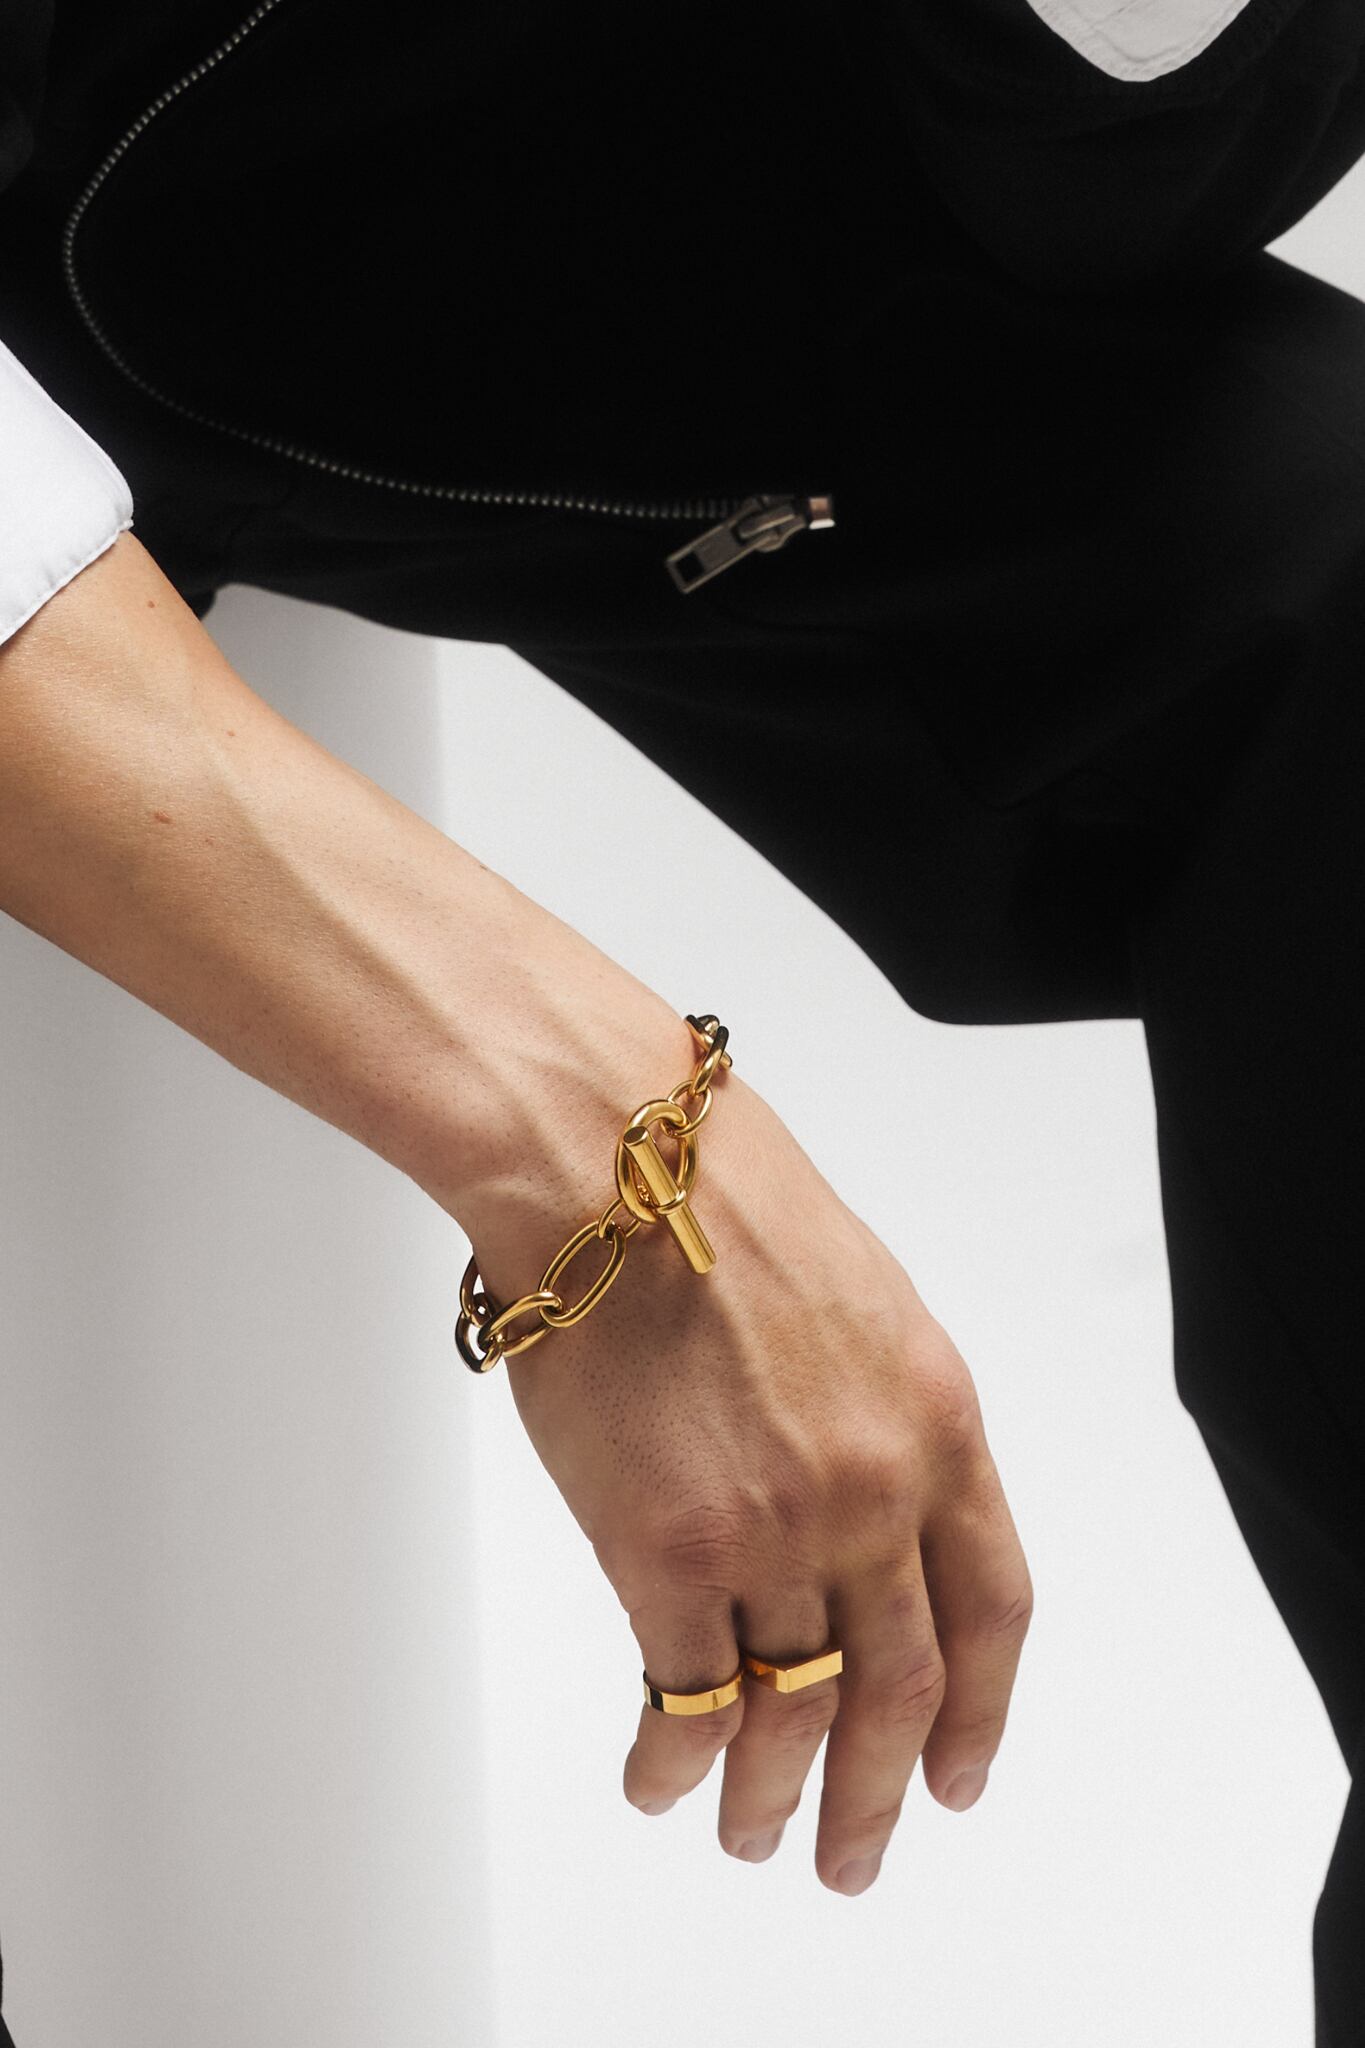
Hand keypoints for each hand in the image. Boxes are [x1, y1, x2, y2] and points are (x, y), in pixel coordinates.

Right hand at [462, 1034, 1032, 1894]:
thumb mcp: (865, 1309)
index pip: (994, 1608)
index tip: (963, 1773)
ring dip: (773, 1794)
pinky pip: (687, 1694)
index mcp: (941, 1425)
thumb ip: (886, 1426)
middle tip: (857, 1854)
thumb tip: (870, 1526)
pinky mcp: (668, 1549)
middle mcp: (875, 1493)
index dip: (981, 1710)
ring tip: (758, 1838)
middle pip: (902, 1687)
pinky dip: (676, 1758)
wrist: (611, 1170)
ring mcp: (777, 1529)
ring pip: (793, 1709)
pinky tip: (662, 1783)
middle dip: (881, 1792)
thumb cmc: (720, 1207)